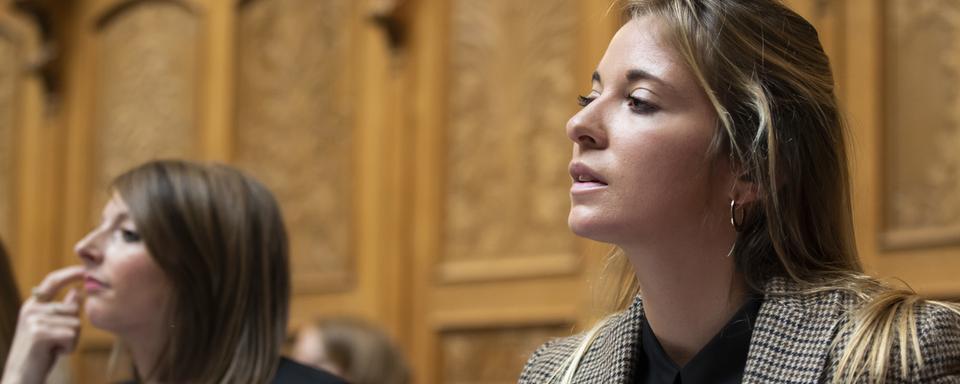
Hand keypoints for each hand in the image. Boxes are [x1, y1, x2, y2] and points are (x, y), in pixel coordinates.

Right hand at [2, 266, 83, 383]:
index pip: (52, 281)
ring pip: (75, 323)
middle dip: (73, 329)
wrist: (21, 377)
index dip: (70, 274)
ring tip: (53, 348)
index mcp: (33, 305)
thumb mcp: (52, 328)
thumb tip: (77, 292)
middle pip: (73, 309)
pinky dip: (69, 348)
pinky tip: (54, 353)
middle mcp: (31, 309)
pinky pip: (71, 335)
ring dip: (72, 340)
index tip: (85, 270)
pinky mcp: (39, 333)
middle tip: (57, 343)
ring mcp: (34, 320)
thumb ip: (62, 310)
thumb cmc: (40, 354)